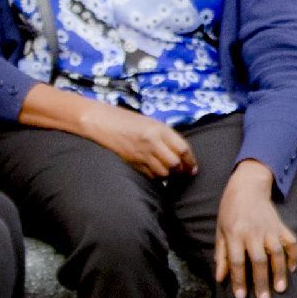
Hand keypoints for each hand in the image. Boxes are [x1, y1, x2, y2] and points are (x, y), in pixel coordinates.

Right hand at [83, 101, 198, 179]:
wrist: (103, 122)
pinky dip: (156, 177)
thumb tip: (181, 153)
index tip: (193, 167)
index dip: (191, 160)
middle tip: (185, 174)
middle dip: (182, 171)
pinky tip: (157, 173)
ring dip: (169, 175)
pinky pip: (150, 175)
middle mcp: (152, 142)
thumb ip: (166, 136)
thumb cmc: (128, 120)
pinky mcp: (133, 163)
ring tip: (170, 174)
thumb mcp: (151, 123)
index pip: (182, 148)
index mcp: (159, 129)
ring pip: (163, 172)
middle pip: (175, 163)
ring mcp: (142, 153)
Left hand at [211, 162, 296, 297]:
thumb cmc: (230, 210)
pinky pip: (290, 242)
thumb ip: (221, 255)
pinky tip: (292, 269)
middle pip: (259, 260)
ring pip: (277, 253)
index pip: (237, 261)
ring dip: (279, 272)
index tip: (241, 297)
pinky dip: (293, 256)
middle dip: (261, 282)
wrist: (248, 186)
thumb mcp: (220, 231)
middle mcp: (253, 233)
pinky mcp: (281, 226)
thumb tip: (220, 278)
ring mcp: (270, 229)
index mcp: (235, 234)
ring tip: (280, 289)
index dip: (239, 280)